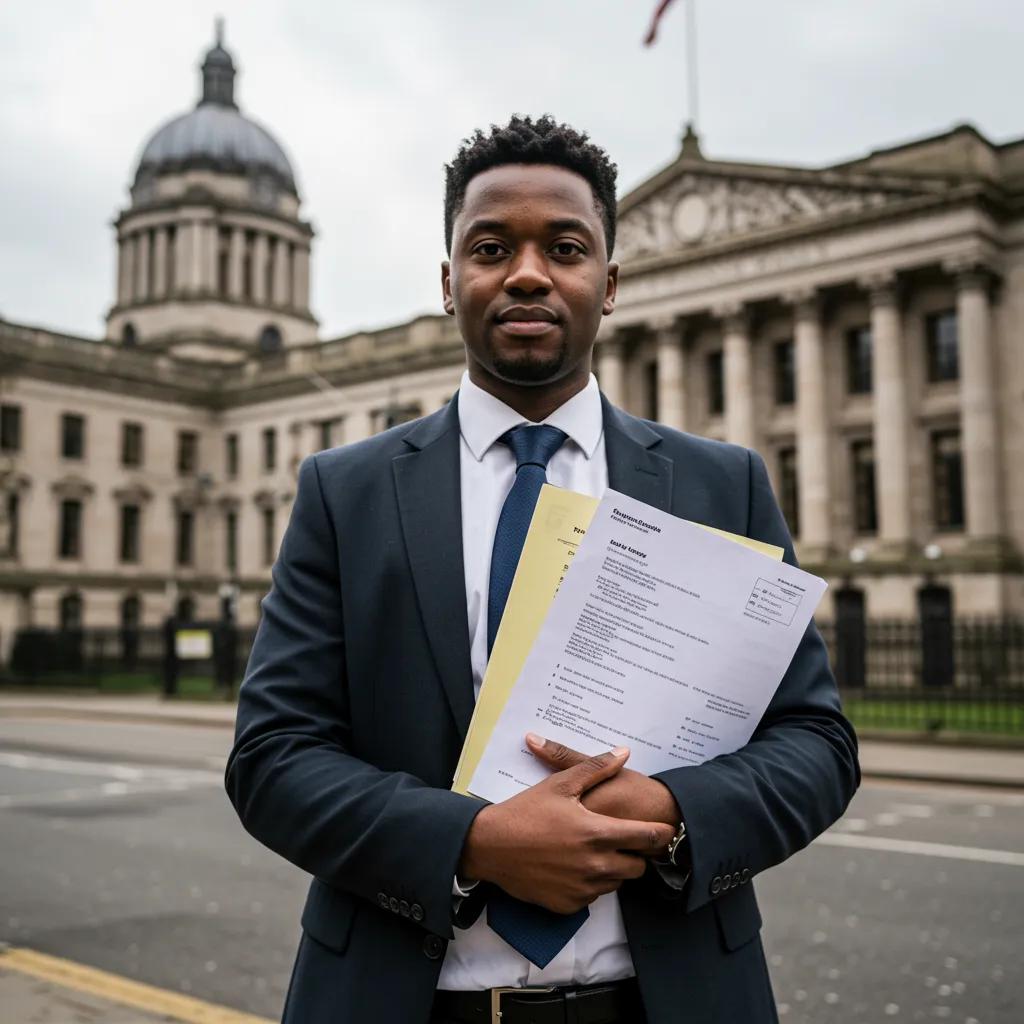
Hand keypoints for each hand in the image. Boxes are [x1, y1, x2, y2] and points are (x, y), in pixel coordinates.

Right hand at [458, 746, 676, 914]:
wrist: (491, 846)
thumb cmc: (526, 812)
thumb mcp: (561, 784)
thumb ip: (596, 767)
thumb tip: (623, 752)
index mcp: (599, 834)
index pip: (648, 839)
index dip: (662, 834)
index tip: (666, 830)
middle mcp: (596, 867)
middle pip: (638, 867)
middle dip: (635, 854)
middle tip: (620, 839)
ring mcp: (583, 889)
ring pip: (616, 883)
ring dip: (613, 869)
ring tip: (594, 850)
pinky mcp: (569, 905)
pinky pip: (593, 897)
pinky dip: (591, 884)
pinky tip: (574, 866)